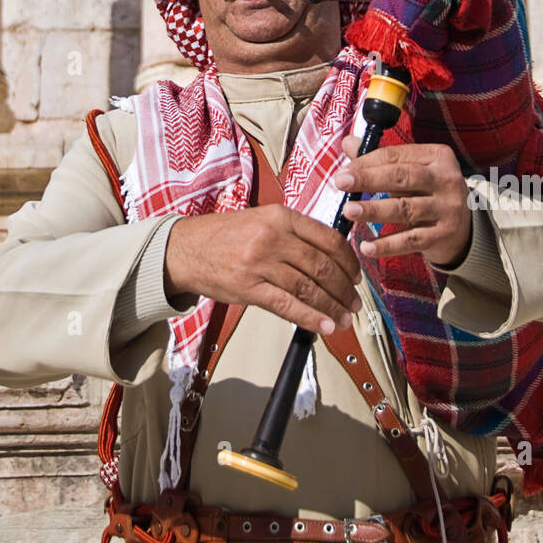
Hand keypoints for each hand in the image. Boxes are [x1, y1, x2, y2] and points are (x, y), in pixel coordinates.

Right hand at [163, 203, 362, 335]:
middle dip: (344, 289)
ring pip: (308, 287)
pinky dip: (310, 318)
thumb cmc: (226, 236)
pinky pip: (287, 305)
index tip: (357, 278)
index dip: (349, 262)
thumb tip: (331, 258)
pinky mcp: (247, 287)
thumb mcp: (263, 220)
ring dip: (331, 307)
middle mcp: (273, 236)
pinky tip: (324, 326)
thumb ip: (294, 234)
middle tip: (354, 303)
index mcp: (281, 216)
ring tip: (344, 319)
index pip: (329, 239)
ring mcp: (259, 262)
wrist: (185, 248)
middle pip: (322, 265)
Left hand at [333, 139, 470, 267]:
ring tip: (349, 212)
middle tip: (340, 183)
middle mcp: (447, 179)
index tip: (343, 172)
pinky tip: (366, 247)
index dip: (367, 162)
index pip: (397, 156)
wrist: (464, 228)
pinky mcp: (445, 234)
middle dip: (369, 179)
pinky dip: (388, 245)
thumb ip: (380, 158)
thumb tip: (348, 142)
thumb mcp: (410, 170)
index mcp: (438, 156)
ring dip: (375, 210)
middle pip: (403, 177)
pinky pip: (411, 240)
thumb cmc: (427, 192)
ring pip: (406, 209)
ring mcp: (448, 208)